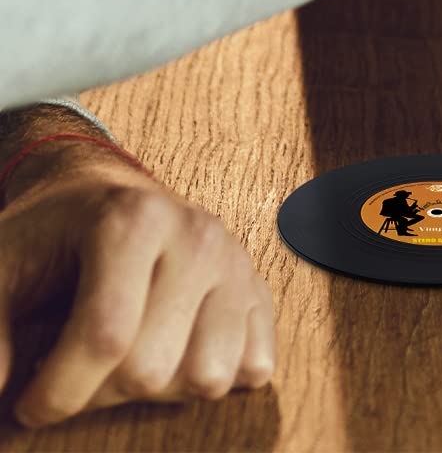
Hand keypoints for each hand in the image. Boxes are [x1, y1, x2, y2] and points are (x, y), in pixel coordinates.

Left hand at [0, 144, 273, 427]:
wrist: (102, 194)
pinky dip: (210, 378)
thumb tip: (2, 394)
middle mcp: (196, 234)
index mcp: (134, 219)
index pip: (104, 337)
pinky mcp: (258, 287)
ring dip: (156, 391)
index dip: (56, 393)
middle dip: (96, 394)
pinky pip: (254, 366)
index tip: (27, 403)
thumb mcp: (2, 272)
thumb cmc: (50, 239)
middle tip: (74, 372)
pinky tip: (171, 355)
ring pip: (208, 376)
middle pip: (150, 368)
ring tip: (124, 362)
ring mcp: (235, 261)